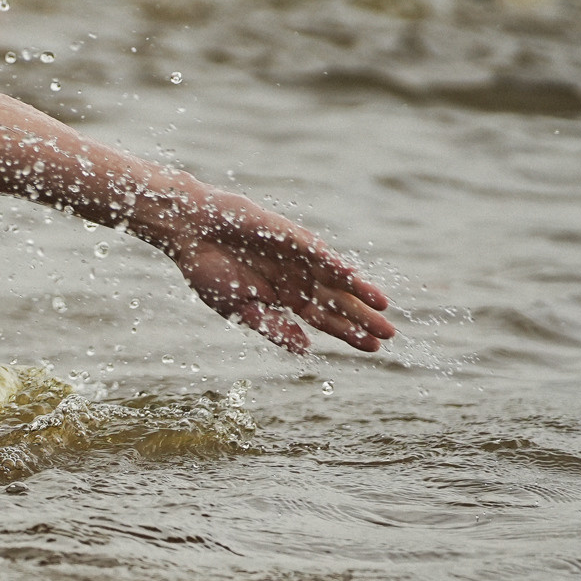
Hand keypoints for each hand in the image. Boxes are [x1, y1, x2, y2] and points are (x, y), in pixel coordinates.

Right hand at [168, 189, 393, 353]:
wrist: (191, 231)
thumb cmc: (209, 270)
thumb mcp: (241, 310)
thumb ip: (274, 328)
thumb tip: (306, 349)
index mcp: (283, 298)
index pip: (323, 319)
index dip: (347, 333)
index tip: (373, 349)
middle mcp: (296, 278)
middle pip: (336, 302)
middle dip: (362, 318)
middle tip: (389, 334)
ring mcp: (296, 257)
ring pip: (335, 279)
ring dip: (359, 292)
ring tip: (383, 306)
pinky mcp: (291, 237)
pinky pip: (318, 254)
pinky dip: (335, 266)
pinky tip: (353, 279)